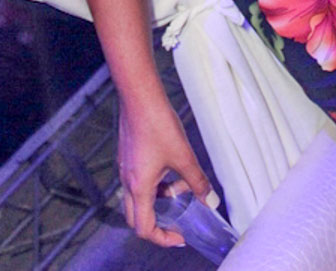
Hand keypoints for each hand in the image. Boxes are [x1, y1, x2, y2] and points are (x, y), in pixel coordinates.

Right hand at [118, 92, 214, 246]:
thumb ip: (197, 181)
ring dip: (160, 199)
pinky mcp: (128, 156)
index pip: (143, 228)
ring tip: (182, 185)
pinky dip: (156, 184)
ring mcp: (125, 168)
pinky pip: (139, 181)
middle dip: (159, 223)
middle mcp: (127, 181)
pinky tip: (171, 168)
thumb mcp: (183, 155)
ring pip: (138, 197)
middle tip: (179, 220)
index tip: (180, 236)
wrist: (140, 96)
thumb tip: (210, 200)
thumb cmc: (157, 123)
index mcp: (139, 187)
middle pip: (136, 217)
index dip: (162, 238)